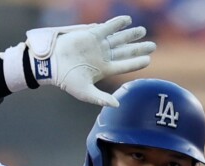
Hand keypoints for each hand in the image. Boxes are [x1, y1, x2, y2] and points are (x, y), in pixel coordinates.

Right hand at [25, 16, 154, 106]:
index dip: (136, 63)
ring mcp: (98, 45)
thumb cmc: (67, 80)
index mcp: (104, 70)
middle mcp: (103, 56)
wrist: (51, 64)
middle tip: (153, 45)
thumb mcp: (86, 92)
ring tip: (143, 31)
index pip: (125, 66)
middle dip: (139, 48)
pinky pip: (107, 28)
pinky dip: (117, 23)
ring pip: (118, 39)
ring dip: (130, 35)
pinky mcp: (91, 35)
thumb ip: (101, 98)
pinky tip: (128, 20)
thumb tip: (118, 105)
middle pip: (125, 51)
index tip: (148, 60)